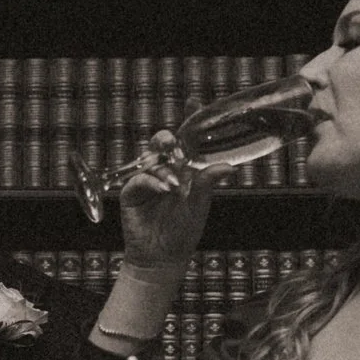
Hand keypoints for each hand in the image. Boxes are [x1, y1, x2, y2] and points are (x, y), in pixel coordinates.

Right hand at [117, 130, 223, 269]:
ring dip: (163, 167)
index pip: (186, 141)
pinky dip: (151, 182)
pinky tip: (163, 189)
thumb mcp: (200, 205)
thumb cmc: (183, 231)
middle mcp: (164, 170)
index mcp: (183, 170)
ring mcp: (147, 180)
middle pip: (162, 144)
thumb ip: (208, 183)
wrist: (163, 258)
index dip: (189, 120)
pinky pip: (139, 179)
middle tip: (173, 143)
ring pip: (150, 159)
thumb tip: (228, 167)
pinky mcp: (132, 193)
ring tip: (175, 184)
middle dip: (167, 140)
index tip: (194, 102)